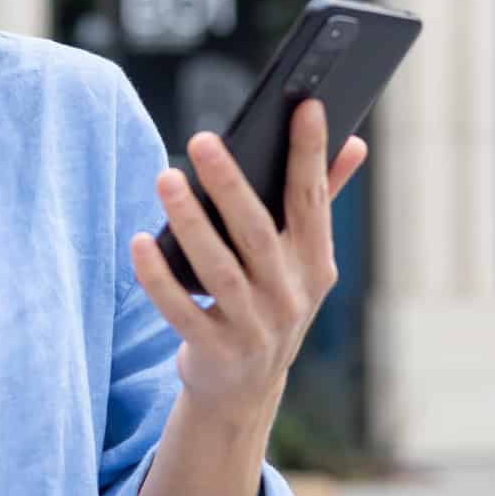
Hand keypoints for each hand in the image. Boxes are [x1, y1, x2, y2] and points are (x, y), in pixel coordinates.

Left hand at [129, 99, 367, 418]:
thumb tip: (355, 144)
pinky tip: (139, 242)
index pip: (311, 200)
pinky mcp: (215, 352)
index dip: (310, 153)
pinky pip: (181, 310)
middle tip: (202, 138)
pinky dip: (159, 277)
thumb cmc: (271, 303)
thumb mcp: (303, 262)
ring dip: (190, 222)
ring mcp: (254, 328)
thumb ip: (321, 200)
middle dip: (231, 183)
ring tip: (165, 178)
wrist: (245, 390)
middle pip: (257, 232)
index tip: (305, 105)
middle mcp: (289, 295)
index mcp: (315, 264)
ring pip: (219, 269)